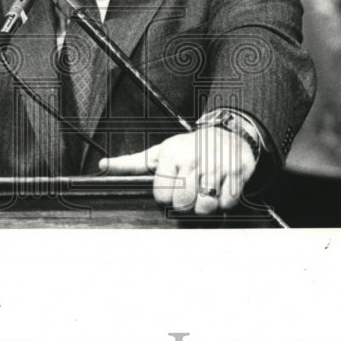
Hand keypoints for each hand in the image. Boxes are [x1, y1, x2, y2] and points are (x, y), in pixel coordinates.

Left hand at [99, 127, 255, 214]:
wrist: (228, 134)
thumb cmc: (189, 147)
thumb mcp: (160, 152)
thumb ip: (131, 163)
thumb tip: (103, 166)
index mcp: (172, 155)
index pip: (162, 196)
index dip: (166, 197)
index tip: (172, 187)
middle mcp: (194, 158)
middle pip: (183, 204)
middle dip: (185, 203)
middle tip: (190, 191)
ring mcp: (217, 165)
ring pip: (206, 206)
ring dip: (205, 205)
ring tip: (204, 191)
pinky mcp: (237, 172)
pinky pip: (227, 203)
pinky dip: (224, 201)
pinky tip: (220, 188)